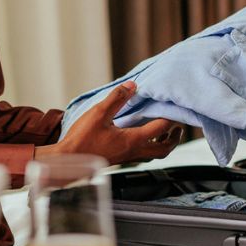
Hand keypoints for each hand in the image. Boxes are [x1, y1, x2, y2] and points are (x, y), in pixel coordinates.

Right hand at [39, 81, 185, 166]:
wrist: (68, 159)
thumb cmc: (82, 139)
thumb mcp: (99, 113)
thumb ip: (116, 98)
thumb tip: (132, 86)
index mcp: (133, 140)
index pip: (160, 128)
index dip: (170, 118)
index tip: (174, 108)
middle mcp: (133, 151)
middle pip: (164, 149)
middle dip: (174, 138)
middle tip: (177, 127)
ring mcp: (127, 156)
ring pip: (153, 154)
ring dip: (162, 144)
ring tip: (163, 132)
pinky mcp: (119, 158)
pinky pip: (141, 153)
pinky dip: (149, 145)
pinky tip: (139, 135)